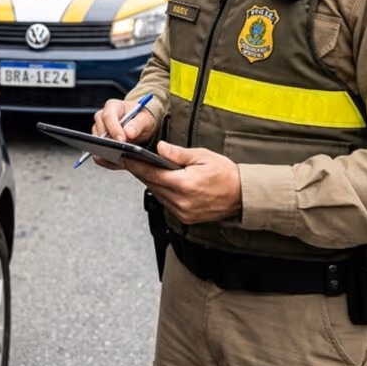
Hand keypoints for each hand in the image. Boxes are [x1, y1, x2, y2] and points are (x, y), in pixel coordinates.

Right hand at [89, 98, 155, 170]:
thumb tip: (128, 133)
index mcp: (113, 106)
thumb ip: (138, 124)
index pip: (108, 116)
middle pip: (99, 130)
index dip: (114, 129)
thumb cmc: (142, 118)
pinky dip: (107, 160)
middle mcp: (102, 117)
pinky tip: (117, 163)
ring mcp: (99, 129)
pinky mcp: (99, 142)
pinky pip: (98, 152)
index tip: (122, 140)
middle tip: (120, 153)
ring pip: (96, 142)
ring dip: (107, 152)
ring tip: (120, 160)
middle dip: (109, 143)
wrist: (140, 124)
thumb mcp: (145, 119)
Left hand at [114, 143, 241, 224]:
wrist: (242, 195)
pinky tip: (161, 182)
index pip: (152, 174)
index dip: (135, 166)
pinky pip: (166, 203)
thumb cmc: (226, 174)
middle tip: (130, 159)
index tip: (124, 158)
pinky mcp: (185, 218)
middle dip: (141, 172)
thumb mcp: (203, 157)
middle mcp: (182, 202)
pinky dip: (162, 191)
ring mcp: (183, 212)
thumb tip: (160, 148)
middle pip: (152, 185)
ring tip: (144, 168)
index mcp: (185, 185)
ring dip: (151, 182)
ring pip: (158, 194)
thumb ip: (178, 154)